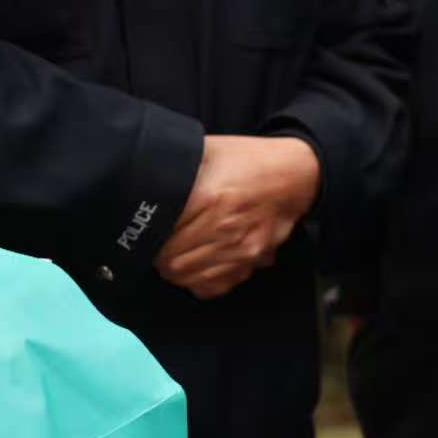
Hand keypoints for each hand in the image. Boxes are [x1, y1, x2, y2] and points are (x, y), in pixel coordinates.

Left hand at [155, 135, 320, 298]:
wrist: (298, 175)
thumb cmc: (249, 161)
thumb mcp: (206, 151)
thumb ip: (174, 169)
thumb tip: (139, 182)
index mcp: (209, 198)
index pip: (160, 234)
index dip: (146, 234)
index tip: (147, 228)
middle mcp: (225, 228)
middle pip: (170, 261)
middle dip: (158, 254)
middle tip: (159, 242)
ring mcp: (241, 249)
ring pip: (189, 277)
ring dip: (176, 268)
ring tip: (176, 253)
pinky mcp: (254, 261)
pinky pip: (216, 286)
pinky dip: (201, 280)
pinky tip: (200, 263)